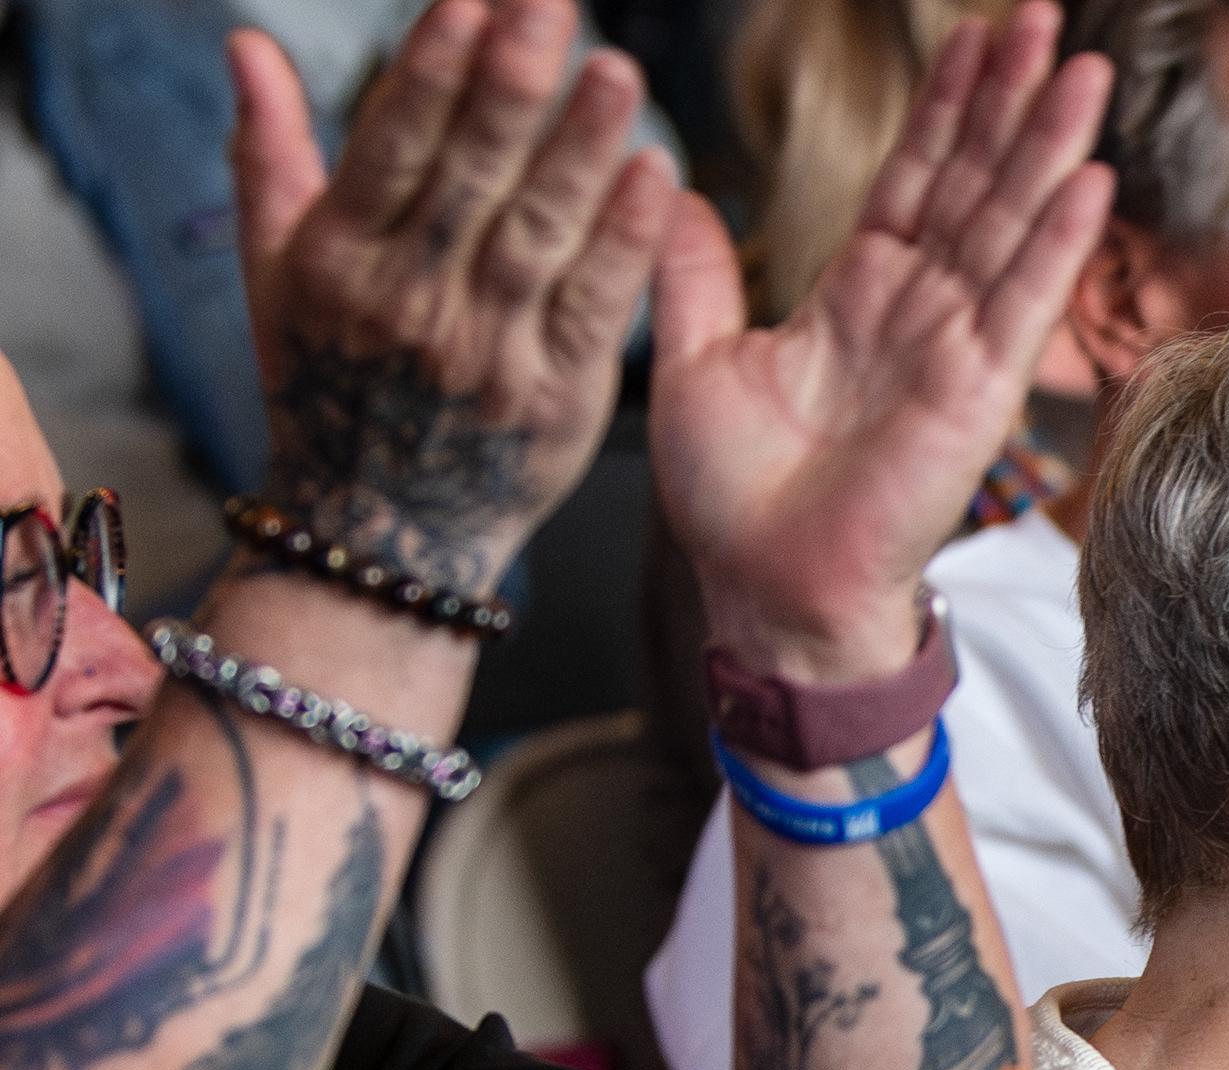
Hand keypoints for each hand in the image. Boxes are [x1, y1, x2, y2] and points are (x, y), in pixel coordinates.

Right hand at [228, 0, 675, 598]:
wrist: (378, 532)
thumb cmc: (328, 386)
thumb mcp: (274, 273)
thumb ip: (269, 152)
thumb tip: (248, 43)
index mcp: (341, 260)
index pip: (392, 145)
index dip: (433, 71)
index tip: (470, 1)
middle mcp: (411, 300)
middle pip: (471, 175)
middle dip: (512, 81)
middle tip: (551, 1)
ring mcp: (486, 350)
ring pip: (538, 232)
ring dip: (580, 148)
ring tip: (617, 72)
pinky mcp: (556, 397)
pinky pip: (594, 308)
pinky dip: (625, 241)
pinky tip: (656, 177)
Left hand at [652, 3, 1111, 682]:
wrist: (765, 591)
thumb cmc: (735, 505)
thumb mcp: (692, 361)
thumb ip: (693, 276)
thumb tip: (673, 193)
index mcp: (856, 298)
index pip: (913, 178)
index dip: (946, 107)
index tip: (976, 37)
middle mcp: (918, 314)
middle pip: (975, 181)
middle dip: (1010, 98)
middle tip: (1042, 17)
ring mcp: (954, 350)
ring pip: (1007, 224)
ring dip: (1048, 146)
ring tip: (1081, 69)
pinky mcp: (975, 394)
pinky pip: (1019, 302)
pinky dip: (1054, 242)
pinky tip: (1087, 180)